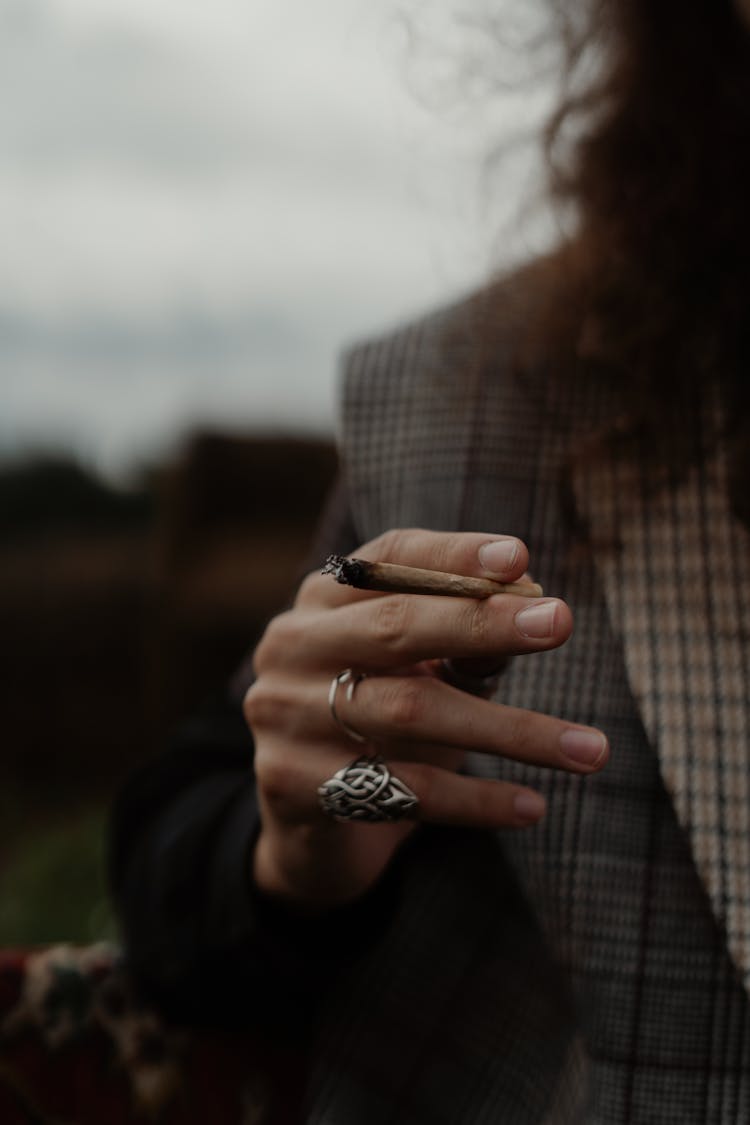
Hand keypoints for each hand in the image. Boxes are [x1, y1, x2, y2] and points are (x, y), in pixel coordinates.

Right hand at [244, 528, 608, 909]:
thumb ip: (465, 641)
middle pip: (394, 625)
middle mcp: (293, 645)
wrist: (307, 820)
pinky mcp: (291, 781)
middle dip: (484, 622)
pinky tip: (531, 805)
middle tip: (561, 622)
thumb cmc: (381, 720)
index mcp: (323, 599)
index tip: (521, 557)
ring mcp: (285, 712)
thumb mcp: (421, 670)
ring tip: (589, 749)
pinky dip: (475, 799)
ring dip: (509, 730)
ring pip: (409, 711)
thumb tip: (537, 611)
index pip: (387, 559)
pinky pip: (401, 788)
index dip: (453, 555)